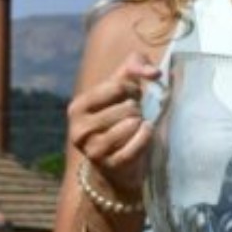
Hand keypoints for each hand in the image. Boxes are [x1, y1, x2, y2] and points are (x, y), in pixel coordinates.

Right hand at [67, 52, 160, 202]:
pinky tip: (143, 137)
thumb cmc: (118, 119)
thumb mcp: (121, 89)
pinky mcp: (109, 164)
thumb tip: (154, 72)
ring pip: (132, 124)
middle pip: (127, 107)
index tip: (131, 98)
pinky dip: (146, 138)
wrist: (115, 165)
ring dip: (141, 124)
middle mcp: (79, 129)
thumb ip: (135, 66)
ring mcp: (92, 149)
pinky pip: (138, 144)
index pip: (118, 86)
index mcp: (77, 107)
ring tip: (135, 128)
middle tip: (133, 116)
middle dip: (137, 109)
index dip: (132, 90)